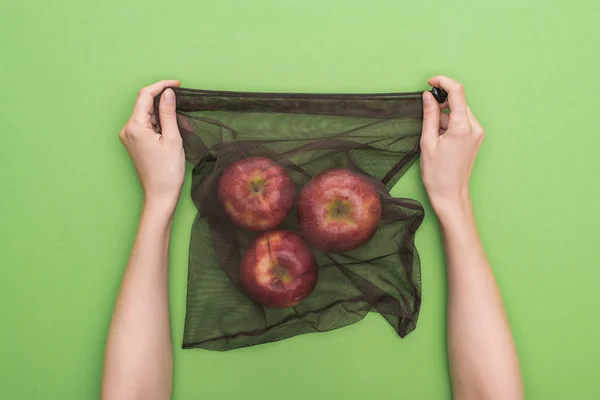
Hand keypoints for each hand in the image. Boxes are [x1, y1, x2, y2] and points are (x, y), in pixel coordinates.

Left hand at [120, 80, 184, 213]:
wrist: (160, 195)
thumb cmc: (168, 171)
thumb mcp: (172, 138)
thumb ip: (168, 113)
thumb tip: (168, 93)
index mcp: (135, 127)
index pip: (145, 95)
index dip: (161, 86)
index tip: (178, 84)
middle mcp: (127, 129)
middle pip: (145, 104)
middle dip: (163, 102)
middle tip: (183, 107)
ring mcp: (129, 136)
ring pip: (146, 115)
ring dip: (163, 115)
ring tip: (179, 127)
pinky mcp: (133, 142)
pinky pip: (146, 125)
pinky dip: (159, 124)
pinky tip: (171, 133)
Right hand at [420, 76, 484, 217]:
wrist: (450, 194)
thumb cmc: (437, 173)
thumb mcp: (427, 142)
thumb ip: (429, 115)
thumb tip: (428, 96)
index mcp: (462, 127)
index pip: (457, 92)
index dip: (443, 82)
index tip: (430, 82)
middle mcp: (474, 128)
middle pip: (458, 101)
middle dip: (441, 102)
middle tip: (426, 112)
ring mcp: (477, 133)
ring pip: (459, 111)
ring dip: (444, 115)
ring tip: (433, 135)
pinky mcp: (475, 139)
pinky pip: (462, 122)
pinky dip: (449, 124)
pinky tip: (440, 138)